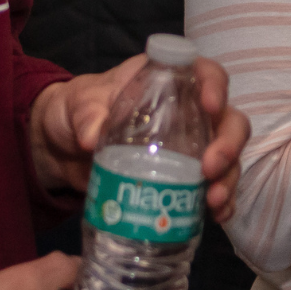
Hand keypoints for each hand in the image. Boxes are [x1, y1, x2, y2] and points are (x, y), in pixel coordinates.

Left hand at [30, 54, 252, 220]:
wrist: (62, 149)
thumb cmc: (76, 110)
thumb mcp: (77, 105)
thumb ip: (86, 115)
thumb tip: (90, 139)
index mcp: (168, 82)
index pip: (206, 73)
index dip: (215, 86)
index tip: (210, 105)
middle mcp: (189, 112)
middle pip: (228, 120)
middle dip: (228, 144)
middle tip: (210, 168)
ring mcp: (190, 147)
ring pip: (228, 157)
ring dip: (227, 178)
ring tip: (213, 201)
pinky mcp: (183, 179)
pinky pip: (212, 188)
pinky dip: (220, 202)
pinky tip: (215, 216)